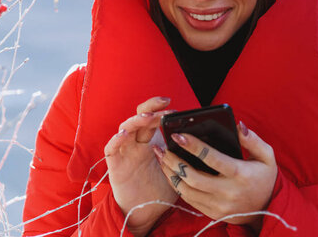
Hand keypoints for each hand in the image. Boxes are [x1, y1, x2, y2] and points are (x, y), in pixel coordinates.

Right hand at [104, 97, 178, 235]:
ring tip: (148, 117)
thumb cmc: (161, 189)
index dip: (159, 109)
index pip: (152, 117)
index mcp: (151, 141)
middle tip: (165, 106)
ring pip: (125, 127)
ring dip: (136, 120)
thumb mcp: (177, 169)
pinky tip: (124, 134)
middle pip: (140, 117)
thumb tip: (206, 144)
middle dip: (152, 109)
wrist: (145, 211)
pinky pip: (111, 148)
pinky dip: (116, 140)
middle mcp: (137, 142)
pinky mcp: (115, 164)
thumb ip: (184, 156)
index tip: (173, 107)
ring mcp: (125, 151)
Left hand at [155, 121, 276, 231]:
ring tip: (161, 157)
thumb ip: (252, 139)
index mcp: (240, 174)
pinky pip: (189, 199)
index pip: (212, 159)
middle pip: (193, 177)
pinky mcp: (212, 213)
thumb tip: (237, 125)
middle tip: (163, 147)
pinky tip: (169, 171)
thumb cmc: (265, 177)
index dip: (193, 146)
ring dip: (170, 173)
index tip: (178, 135)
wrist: (268, 210)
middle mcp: (228, 192)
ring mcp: (219, 205)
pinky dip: (176, 185)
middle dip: (174, 161)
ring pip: (187, 190)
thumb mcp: (266, 156)